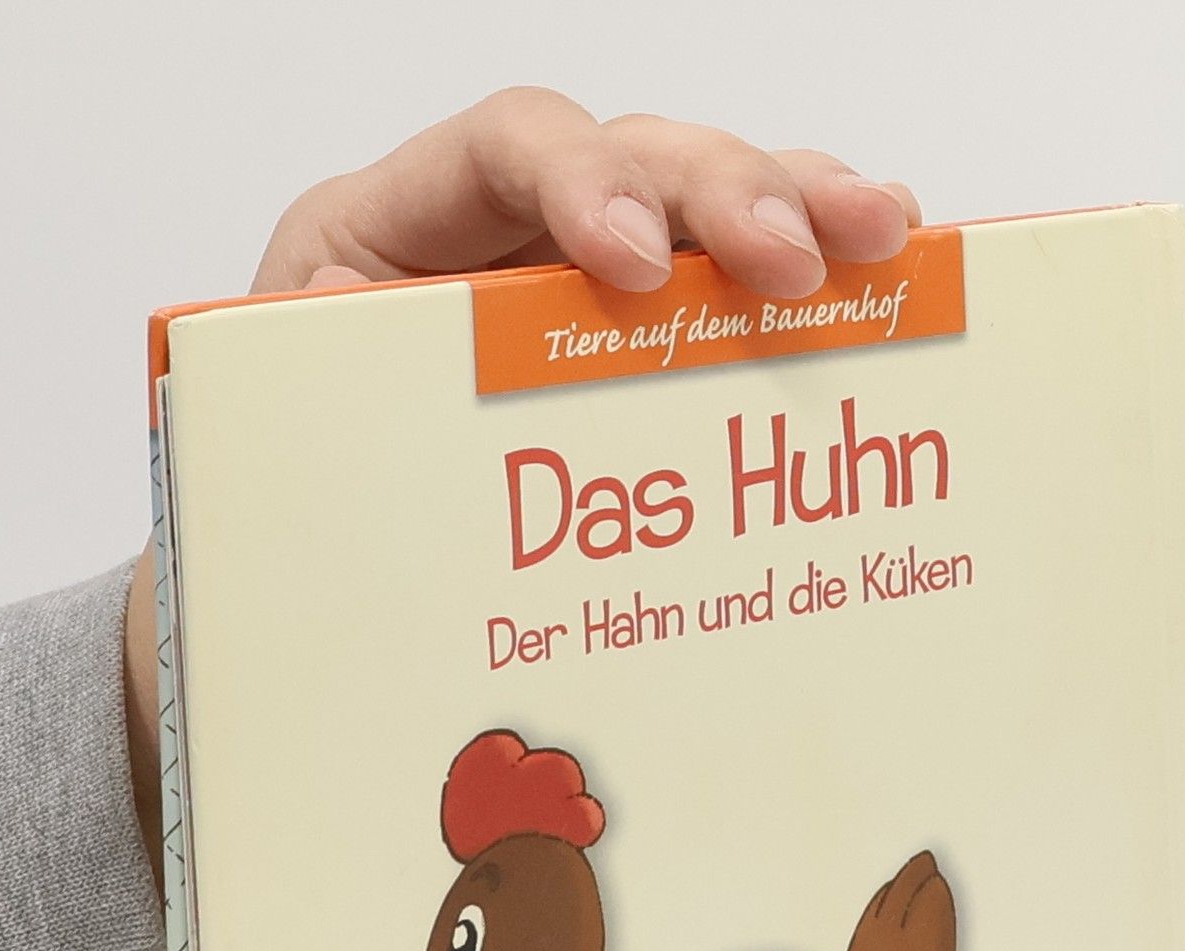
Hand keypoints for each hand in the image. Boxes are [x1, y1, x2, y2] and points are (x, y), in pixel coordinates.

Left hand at [122, 89, 922, 875]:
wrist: (297, 569)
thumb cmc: (297, 504)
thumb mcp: (298, 456)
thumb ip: (331, 410)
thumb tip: (360, 347)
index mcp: (391, 231)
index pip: (501, 148)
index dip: (580, 183)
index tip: (638, 263)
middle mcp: (501, 234)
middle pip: (635, 156)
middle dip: (727, 194)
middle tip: (800, 263)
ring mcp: (581, 281)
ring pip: (705, 203)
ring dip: (802, 208)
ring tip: (885, 239)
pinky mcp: (642, 346)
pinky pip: (735, 285)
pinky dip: (812, 275)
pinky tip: (887, 269)